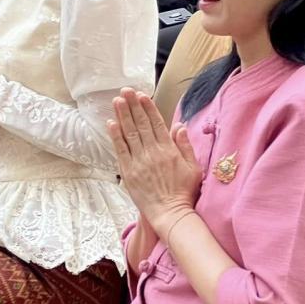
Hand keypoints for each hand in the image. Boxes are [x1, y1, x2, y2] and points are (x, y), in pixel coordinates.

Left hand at [108, 89, 201, 225]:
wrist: (170, 213)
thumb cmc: (183, 192)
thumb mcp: (193, 167)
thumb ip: (185, 146)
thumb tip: (179, 126)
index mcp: (168, 150)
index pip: (156, 123)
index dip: (148, 108)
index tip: (141, 95)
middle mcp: (152, 152)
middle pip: (141, 124)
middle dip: (133, 105)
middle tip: (125, 90)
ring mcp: (139, 161)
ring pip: (130, 133)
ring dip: (123, 115)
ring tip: (117, 100)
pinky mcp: (128, 172)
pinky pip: (121, 150)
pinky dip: (116, 136)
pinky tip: (111, 123)